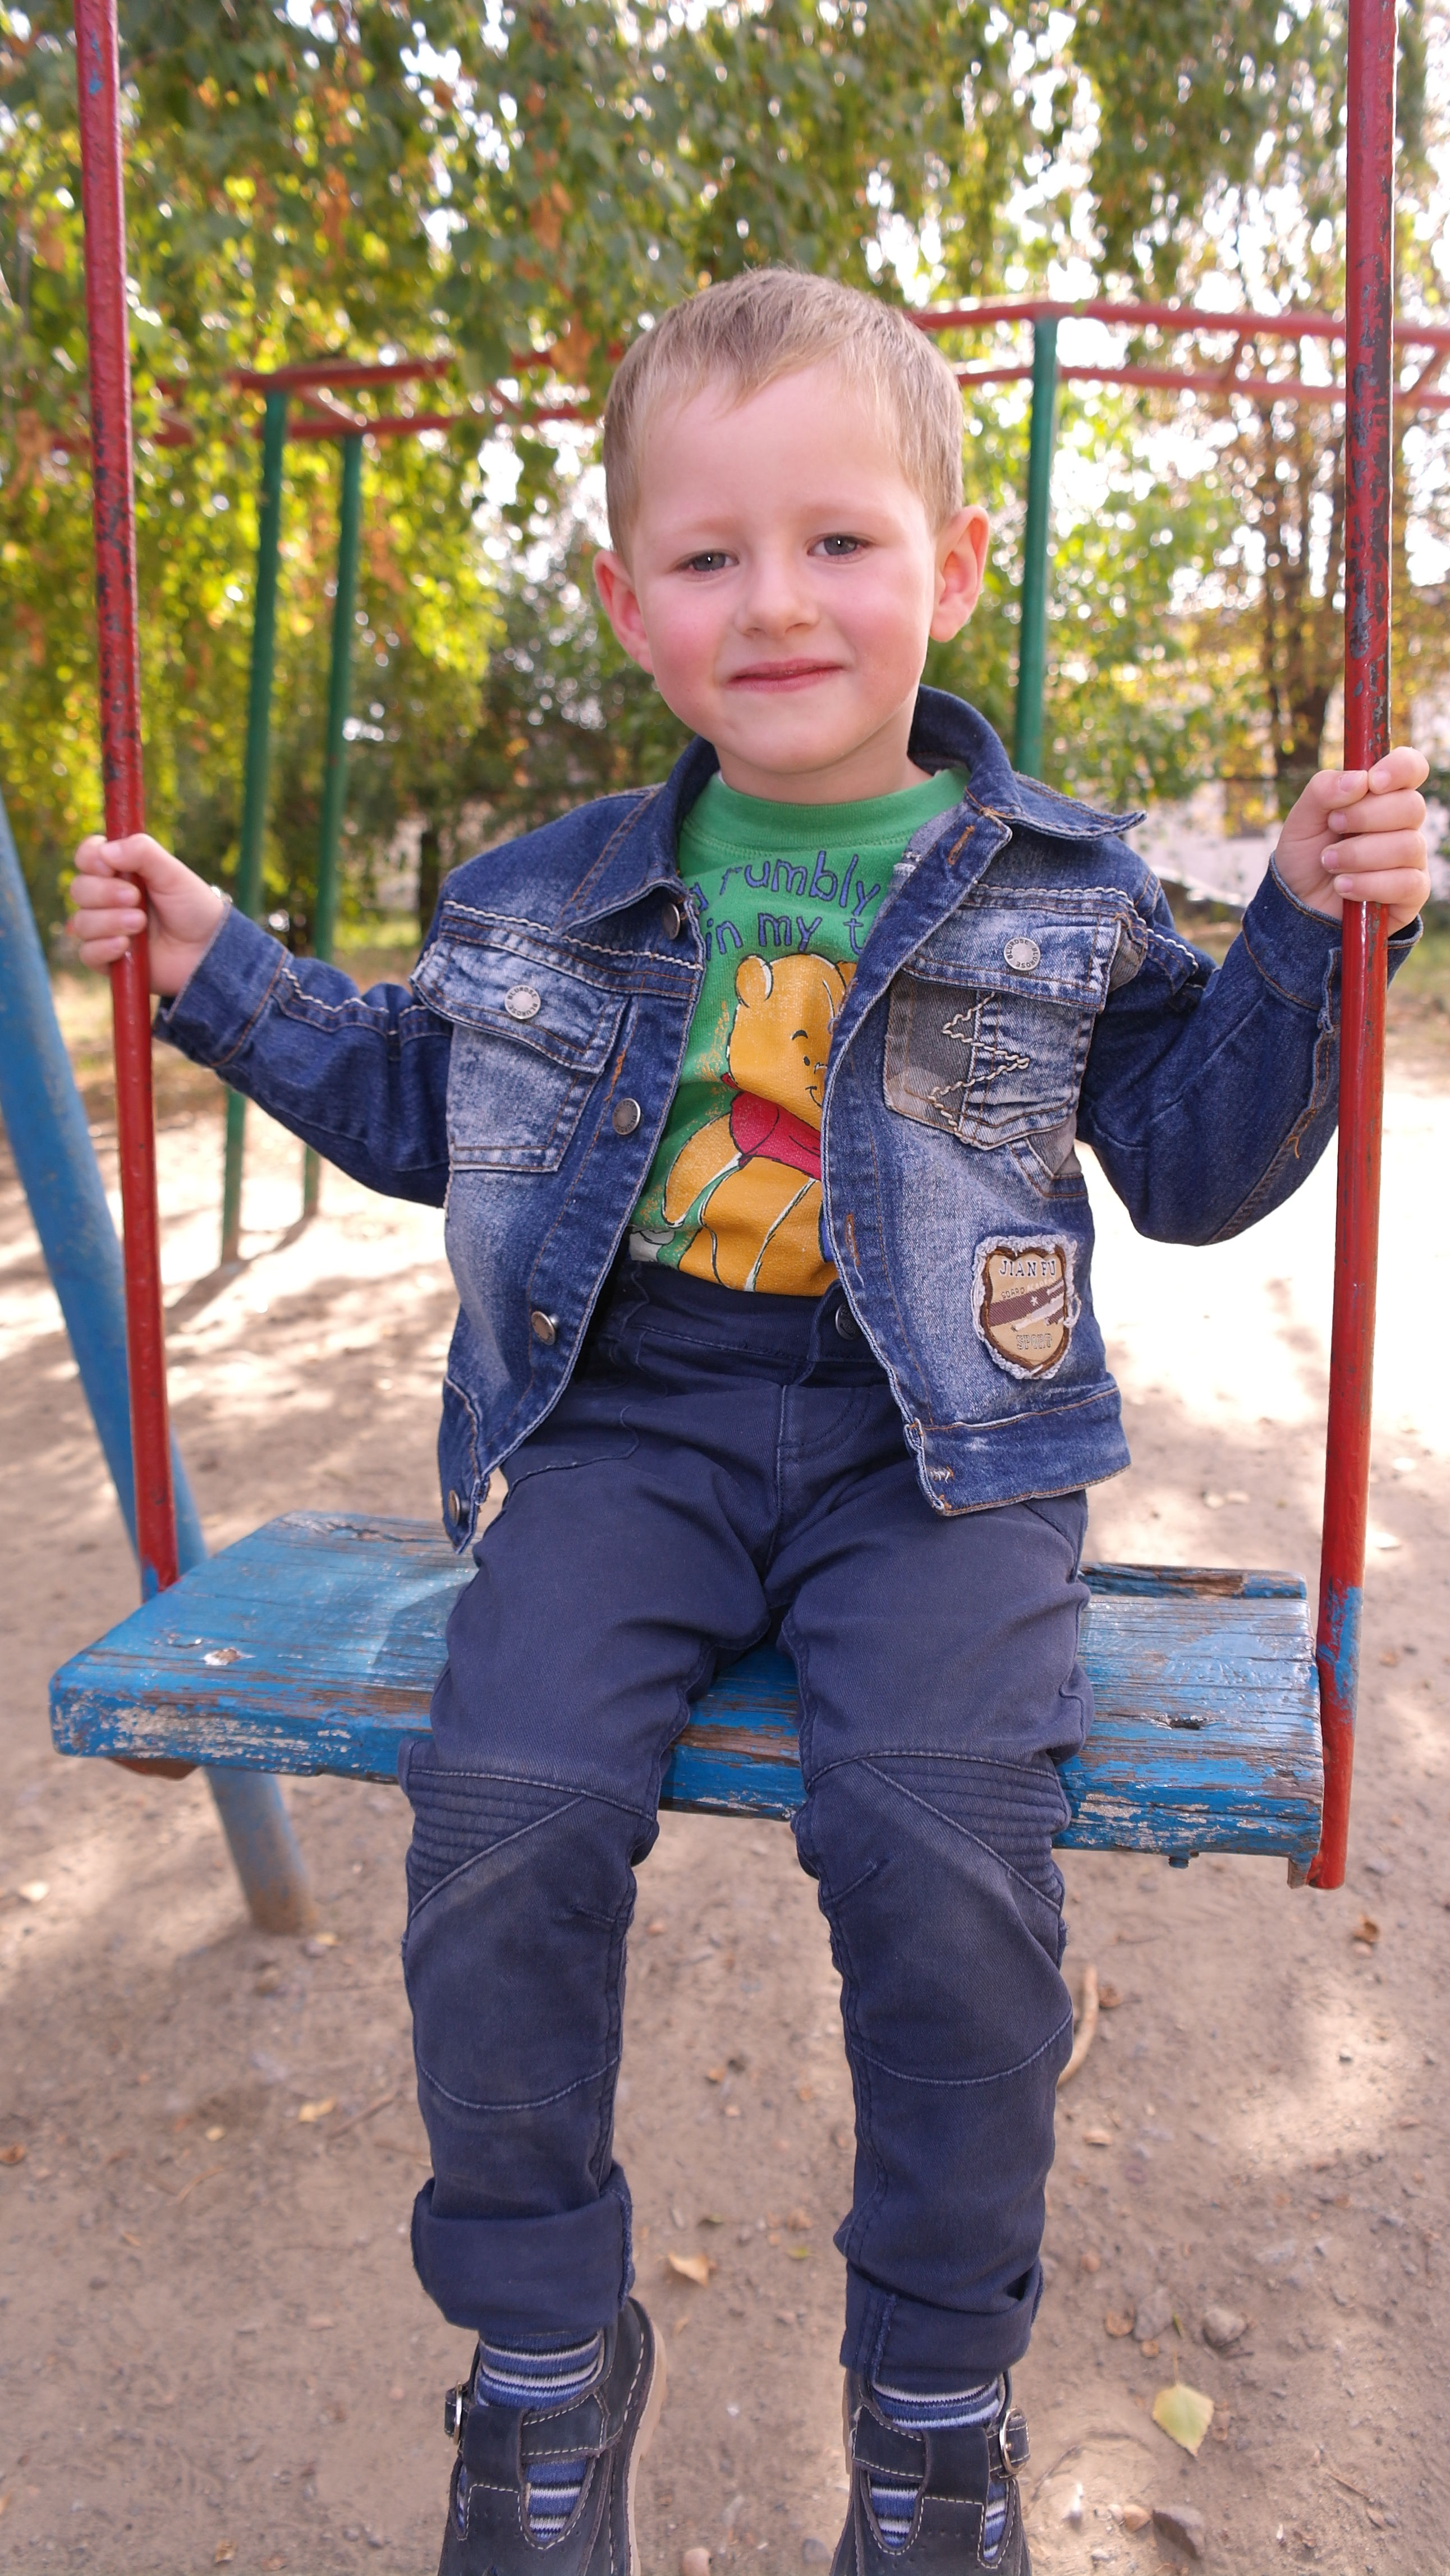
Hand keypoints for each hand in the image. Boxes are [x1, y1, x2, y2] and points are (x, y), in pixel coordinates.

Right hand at [69, 833, 227, 997]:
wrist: (207, 950)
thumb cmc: (192, 907)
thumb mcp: (173, 873)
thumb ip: (143, 853)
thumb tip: (105, 850)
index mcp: (119, 871)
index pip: (87, 857)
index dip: (90, 859)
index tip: (108, 866)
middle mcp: (106, 898)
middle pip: (79, 889)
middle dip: (104, 893)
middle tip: (136, 898)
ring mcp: (105, 929)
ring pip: (81, 922)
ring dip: (110, 921)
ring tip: (141, 924)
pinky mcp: (107, 959)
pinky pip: (87, 953)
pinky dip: (104, 948)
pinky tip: (126, 946)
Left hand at [1273, 747, 1429, 937]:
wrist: (1299, 905)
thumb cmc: (1306, 856)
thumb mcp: (1302, 820)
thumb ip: (1323, 790)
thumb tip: (1359, 779)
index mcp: (1382, 796)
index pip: (1411, 768)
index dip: (1401, 769)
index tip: (1373, 782)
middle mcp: (1403, 824)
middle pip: (1411, 807)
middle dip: (1366, 817)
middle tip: (1333, 826)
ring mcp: (1412, 858)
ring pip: (1408, 845)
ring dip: (1360, 854)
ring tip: (1329, 862)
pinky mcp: (1412, 892)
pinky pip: (1407, 883)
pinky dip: (1369, 884)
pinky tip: (1343, 886)